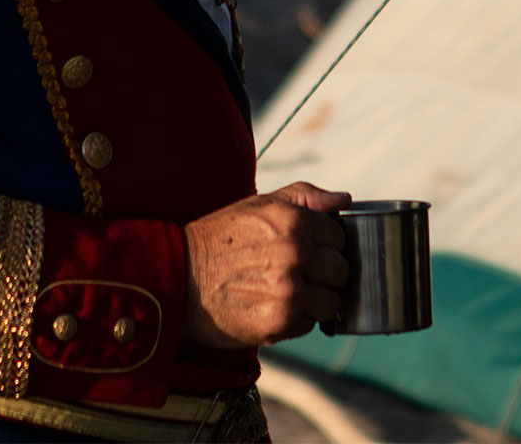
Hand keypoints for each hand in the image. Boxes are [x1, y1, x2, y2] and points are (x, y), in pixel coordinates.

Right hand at [182, 182, 350, 346]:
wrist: (176, 277)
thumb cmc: (218, 238)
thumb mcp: (259, 205)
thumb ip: (306, 197)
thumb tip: (343, 200)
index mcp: (293, 220)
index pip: (339, 237)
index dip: (324, 245)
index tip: (306, 251)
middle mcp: (295, 253)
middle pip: (341, 270)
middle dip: (323, 274)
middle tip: (297, 274)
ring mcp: (289, 290)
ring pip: (331, 302)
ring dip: (313, 301)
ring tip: (285, 293)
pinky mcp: (279, 322)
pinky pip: (309, 324)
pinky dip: (295, 320)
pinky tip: (271, 307)